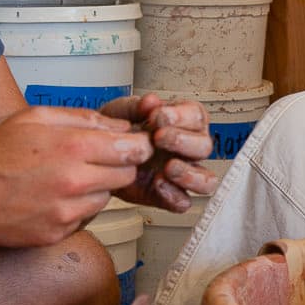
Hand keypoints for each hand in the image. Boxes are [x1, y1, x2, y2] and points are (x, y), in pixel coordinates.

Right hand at [0, 106, 153, 245]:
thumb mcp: (35, 118)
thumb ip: (83, 118)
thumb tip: (119, 127)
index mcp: (73, 147)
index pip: (134, 150)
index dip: (137, 146)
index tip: (131, 145)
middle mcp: (75, 182)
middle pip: (126, 175)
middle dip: (117, 165)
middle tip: (93, 159)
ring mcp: (67, 212)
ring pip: (106, 198)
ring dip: (95, 188)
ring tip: (63, 177)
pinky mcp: (58, 234)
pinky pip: (84, 218)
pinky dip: (76, 208)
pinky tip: (50, 196)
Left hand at [100, 93, 218, 211]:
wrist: (97, 156)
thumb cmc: (116, 132)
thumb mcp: (122, 111)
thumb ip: (138, 106)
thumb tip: (151, 101)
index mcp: (183, 123)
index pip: (198, 116)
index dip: (182, 116)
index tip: (159, 115)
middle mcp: (188, 149)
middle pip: (205, 147)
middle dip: (182, 140)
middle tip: (159, 137)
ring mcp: (181, 175)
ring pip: (207, 180)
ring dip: (190, 174)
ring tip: (168, 167)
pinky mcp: (168, 196)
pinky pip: (183, 202)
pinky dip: (174, 195)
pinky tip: (158, 183)